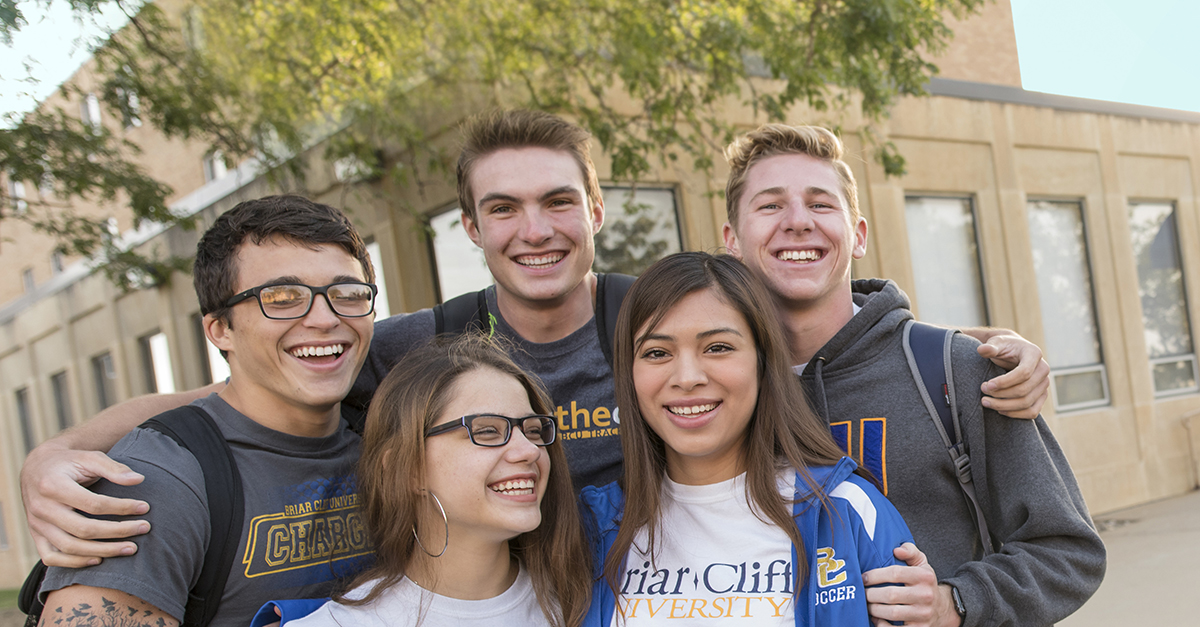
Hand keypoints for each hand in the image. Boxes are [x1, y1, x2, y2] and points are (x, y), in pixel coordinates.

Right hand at [21, 442, 149, 566]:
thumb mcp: (89, 457)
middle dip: (118, 531)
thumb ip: (113, 468)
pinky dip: (75, 563)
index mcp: (53, 485)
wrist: (37, 469)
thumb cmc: (69, 462)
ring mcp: (36, 525)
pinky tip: (99, 559)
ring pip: (70, 548)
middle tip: (145, 528)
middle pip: (83, 529)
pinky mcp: (36, 536)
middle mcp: (41, 508)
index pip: (93, 504)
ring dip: (103, 551)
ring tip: (131, 548)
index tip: (145, 507)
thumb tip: (139, 479)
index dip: (122, 507)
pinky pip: (51, 558)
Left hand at [863, 543, 960, 626]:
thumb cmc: (924, 582)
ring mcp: (923, 614)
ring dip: (874, 609)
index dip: (874, 575)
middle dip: (870, 594)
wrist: (942, 608)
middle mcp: (926, 595)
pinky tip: (876, 618)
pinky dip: (882, 625)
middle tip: (862, 593)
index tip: (863, 578)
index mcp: (924, 576)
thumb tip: (896, 550)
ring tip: (867, 604)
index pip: (894, 573)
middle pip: (890, 595)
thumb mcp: (921, 563)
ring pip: (892, 613)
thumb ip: (910, 551)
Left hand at [976, 333, 1049, 418]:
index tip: (987, 385)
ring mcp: (1044, 384)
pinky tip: (999, 410)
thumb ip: (990, 346)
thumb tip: (982, 350)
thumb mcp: (996, 342)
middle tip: (982, 392)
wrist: (1012, 352)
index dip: (1005, 382)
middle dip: (1001, 394)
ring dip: (1005, 406)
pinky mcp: (1041, 396)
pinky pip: (1032, 411)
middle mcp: (1043, 370)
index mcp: (1034, 354)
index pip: (1024, 373)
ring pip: (1027, 403)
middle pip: (1024, 390)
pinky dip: (1015, 414)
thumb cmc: (1004, 347)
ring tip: (986, 402)